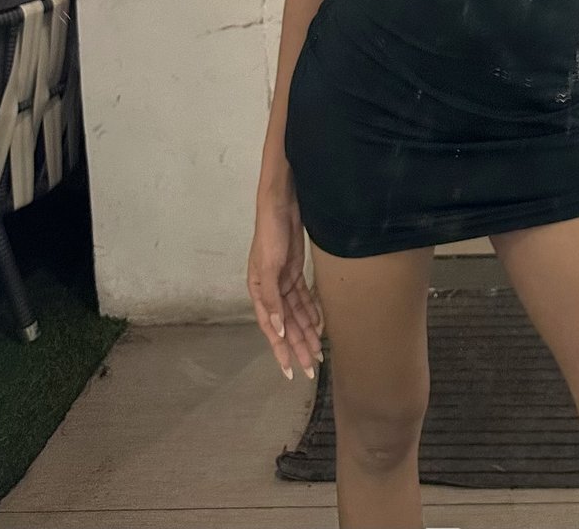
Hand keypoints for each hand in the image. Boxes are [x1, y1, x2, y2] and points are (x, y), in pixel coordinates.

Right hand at [247, 192, 324, 380]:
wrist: (281, 205)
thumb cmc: (270, 234)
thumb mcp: (268, 266)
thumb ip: (271, 299)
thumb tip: (277, 329)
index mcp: (259, 292)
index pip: (272, 329)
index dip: (281, 350)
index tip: (290, 372)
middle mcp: (271, 291)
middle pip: (287, 325)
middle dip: (298, 346)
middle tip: (312, 368)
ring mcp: (283, 282)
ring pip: (297, 315)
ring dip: (307, 333)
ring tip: (319, 353)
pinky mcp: (295, 272)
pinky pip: (304, 299)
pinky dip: (312, 312)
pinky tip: (320, 326)